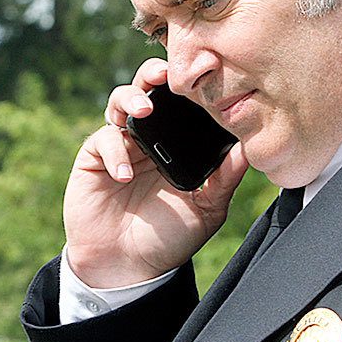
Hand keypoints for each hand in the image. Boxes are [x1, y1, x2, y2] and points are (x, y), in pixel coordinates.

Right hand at [64, 59, 248, 287]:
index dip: (188, 86)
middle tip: (164, 74)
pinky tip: (125, 175)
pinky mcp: (94, 159)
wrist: (128, 268)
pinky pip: (103, 139)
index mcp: (177, 144)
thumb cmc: (169, 238)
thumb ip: (224, 179)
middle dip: (153, 74)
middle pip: (148, 89)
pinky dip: (114, 151)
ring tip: (144, 109)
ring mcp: (121, 145)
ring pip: (120, 101)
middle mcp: (149, 138)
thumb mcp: (206, 210)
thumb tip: (246, 149)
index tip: (201, 75)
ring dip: (130, 98)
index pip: (182, 104)